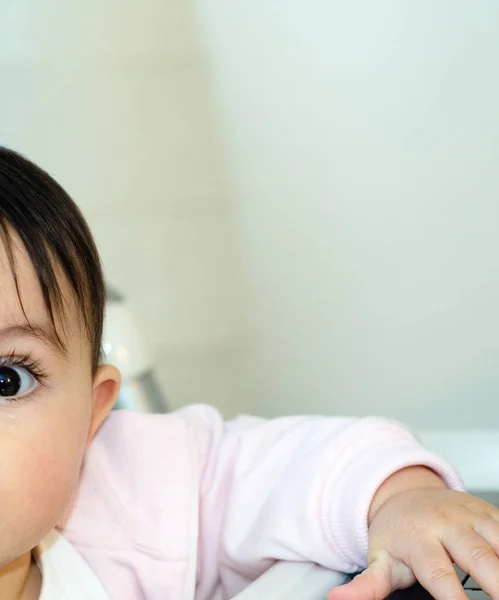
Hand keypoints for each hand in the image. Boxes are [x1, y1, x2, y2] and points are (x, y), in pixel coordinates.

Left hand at [329, 480, 498, 599]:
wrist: (405, 494)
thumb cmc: (396, 533)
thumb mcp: (378, 557)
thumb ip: (366, 584)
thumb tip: (337, 599)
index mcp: (419, 538)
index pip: (439, 574)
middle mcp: (447, 524)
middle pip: (479, 557)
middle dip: (497, 584)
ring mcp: (470, 515)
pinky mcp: (487, 512)